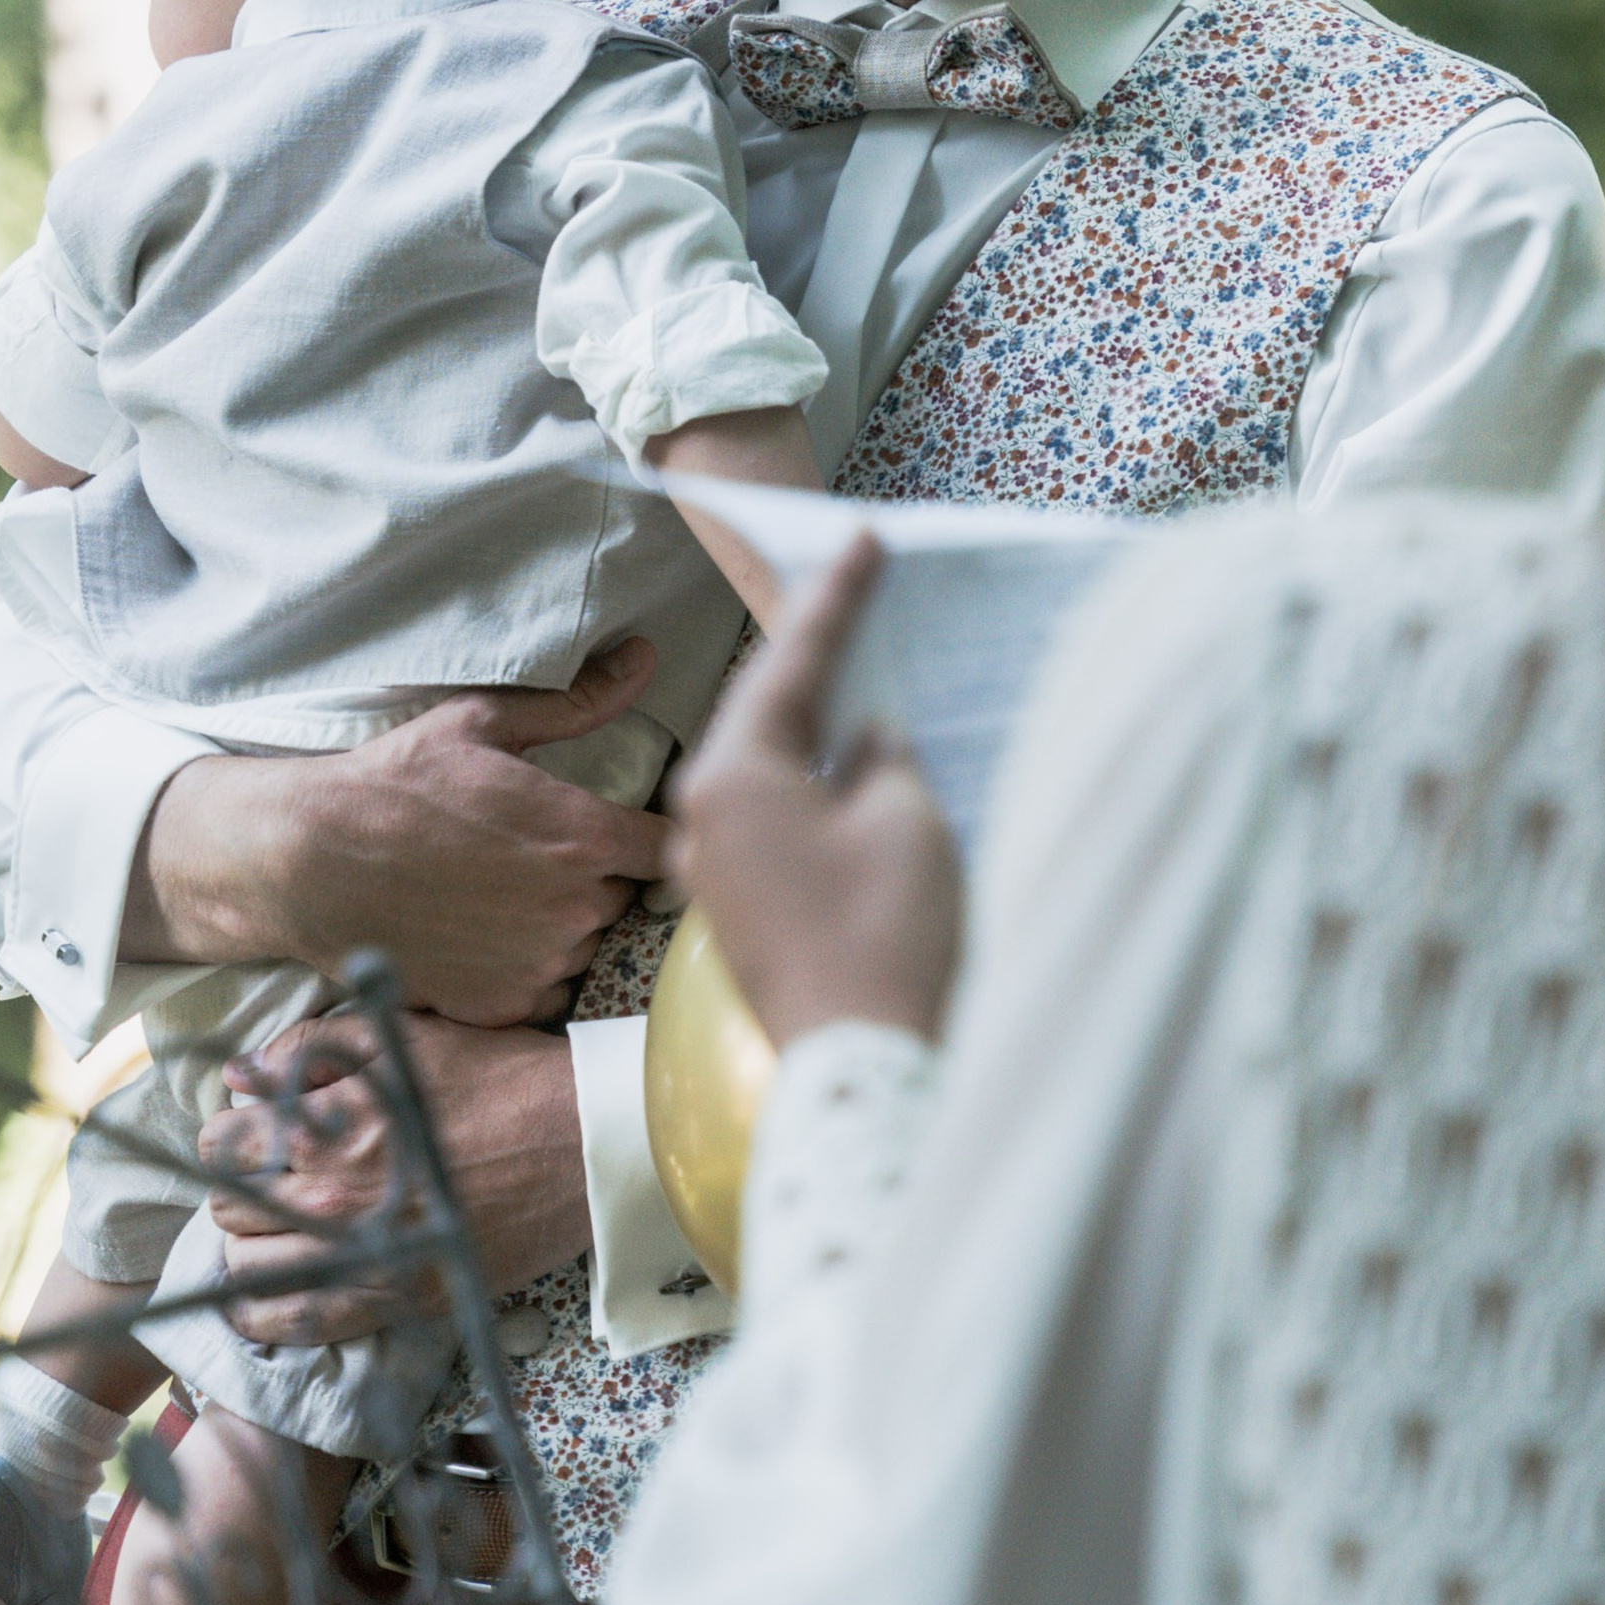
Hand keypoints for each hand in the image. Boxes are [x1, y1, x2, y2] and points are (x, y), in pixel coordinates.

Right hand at [127, 639, 673, 1019]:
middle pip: (625, 898)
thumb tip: (642, 658)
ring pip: (586, 945)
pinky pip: (545, 990)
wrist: (312, 863)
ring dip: (563, 925)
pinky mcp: (502, 1006)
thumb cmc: (395, 785)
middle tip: (540, 856)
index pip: (672, 848)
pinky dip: (525, 970)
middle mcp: (575, 907)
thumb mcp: (483, 725)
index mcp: (585, 836)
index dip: (656, 839)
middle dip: (596, 878)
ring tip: (504, 895)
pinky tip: (484, 935)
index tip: (630, 833)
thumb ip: (577, 702)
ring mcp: (540, 963)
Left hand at [198, 1011, 588, 1346]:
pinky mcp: (397, 1299)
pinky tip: (261, 1296)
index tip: (254, 1133)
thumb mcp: (405, 1040)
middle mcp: (337, 1199)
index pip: (224, 1143)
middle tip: (271, 1178)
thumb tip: (237, 1075)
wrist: (586, 1144)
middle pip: (227, 1207)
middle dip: (239, 1187)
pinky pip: (296, 1324)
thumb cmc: (500, 1079)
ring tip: (275, 1228)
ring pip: (246, 1269)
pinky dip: (261, 1316)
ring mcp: (365, 1257)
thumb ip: (311, 1049)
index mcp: (333, 1127)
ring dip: (247, 1245)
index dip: (231, 1134)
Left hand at [670, 536, 959, 1048]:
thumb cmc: (886, 929)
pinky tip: (847, 769)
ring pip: (766, 769)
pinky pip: (772, 820)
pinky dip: (811, 784)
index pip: (791, 663)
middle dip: (816, 657)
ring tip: (859, 672)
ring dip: (812, 725)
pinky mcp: (739, 913)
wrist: (865, 1065)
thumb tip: (866, 741)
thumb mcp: (902, 816)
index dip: (836, 599)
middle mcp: (702, 816)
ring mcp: (713, 871)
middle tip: (860, 590)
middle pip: (764, 713)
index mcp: (731, 774)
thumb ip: (882, 757)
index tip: (861, 539)